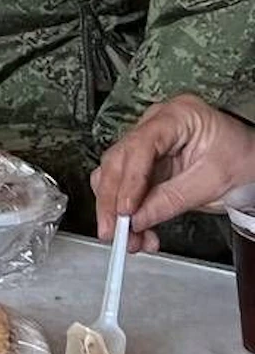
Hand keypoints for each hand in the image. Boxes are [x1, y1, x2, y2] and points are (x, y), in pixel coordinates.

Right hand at [91, 93, 254, 251]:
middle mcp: (154, 125)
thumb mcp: (214, 182)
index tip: (126, 210)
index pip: (140, 146)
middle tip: (114, 231)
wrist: (253, 163)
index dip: (129, 180)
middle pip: (118, 160)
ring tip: (127, 237)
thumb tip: (138, 218)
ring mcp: (147, 144)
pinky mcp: (146, 163)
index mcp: (176, 116)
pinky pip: (126, 185)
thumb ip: (172, 200)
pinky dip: (126, 209)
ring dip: (115, 207)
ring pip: (114, 174)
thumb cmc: (242, 161)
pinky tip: (135, 228)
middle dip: (112, 199)